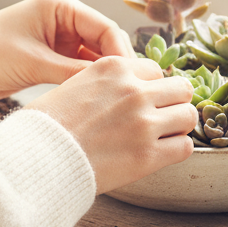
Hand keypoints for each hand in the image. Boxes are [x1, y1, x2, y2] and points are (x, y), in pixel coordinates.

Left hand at [0, 0, 134, 103]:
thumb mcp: (32, 63)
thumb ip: (73, 73)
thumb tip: (112, 85)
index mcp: (60, 6)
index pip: (106, 28)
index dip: (122, 55)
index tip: (133, 82)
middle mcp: (63, 20)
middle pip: (105, 45)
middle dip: (117, 69)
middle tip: (133, 99)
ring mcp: (58, 41)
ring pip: (94, 61)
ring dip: (103, 80)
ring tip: (119, 105)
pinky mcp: (51, 60)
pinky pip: (79, 73)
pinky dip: (87, 87)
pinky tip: (99, 105)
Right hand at [26, 57, 196, 193]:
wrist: (39, 158)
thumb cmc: (48, 124)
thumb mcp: (75, 84)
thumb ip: (106, 82)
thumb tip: (123, 88)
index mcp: (114, 68)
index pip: (155, 70)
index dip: (151, 87)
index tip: (143, 101)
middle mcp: (134, 90)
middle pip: (180, 88)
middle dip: (172, 102)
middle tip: (161, 116)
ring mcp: (144, 123)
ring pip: (189, 115)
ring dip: (179, 124)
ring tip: (164, 135)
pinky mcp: (148, 155)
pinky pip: (185, 146)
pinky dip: (177, 149)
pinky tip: (162, 152)